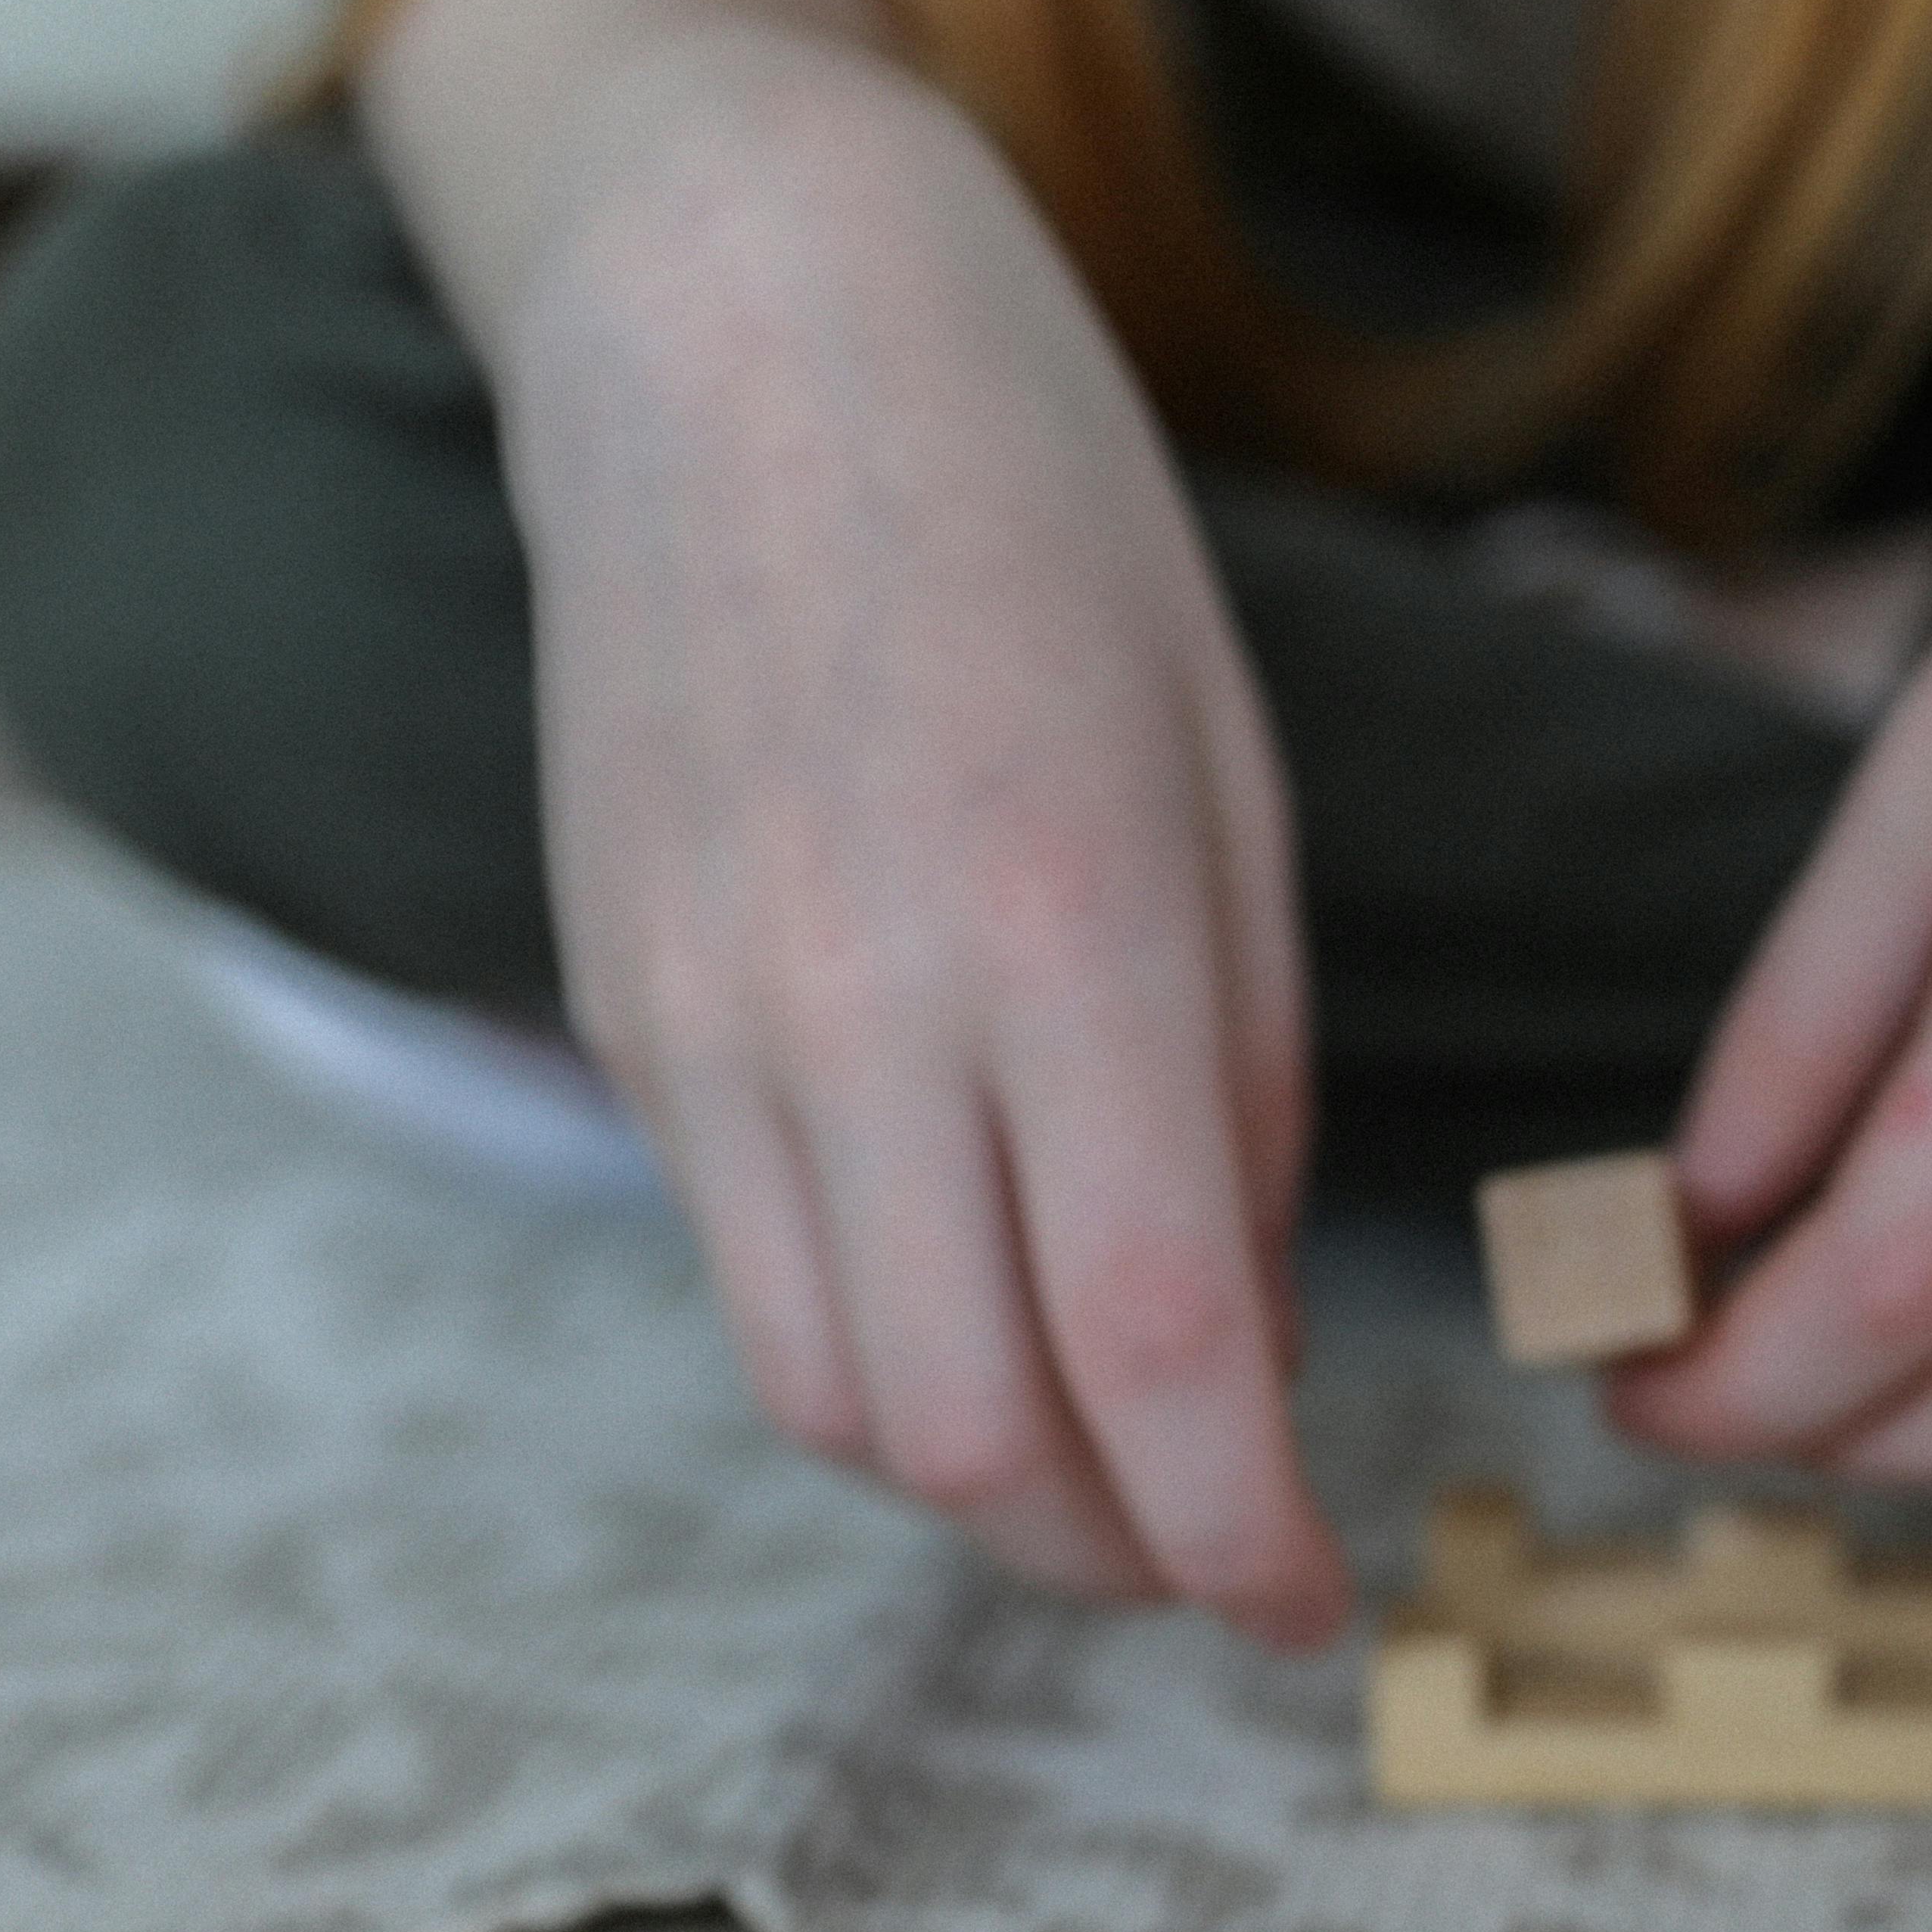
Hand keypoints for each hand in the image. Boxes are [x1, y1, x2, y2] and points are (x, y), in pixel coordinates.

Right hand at [492, 34, 1344, 1640]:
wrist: (741, 326)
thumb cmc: (1044, 526)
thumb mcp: (1233, 792)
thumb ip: (1241, 1096)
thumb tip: (1245, 1353)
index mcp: (1065, 937)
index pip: (1157, 1351)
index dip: (1242, 1541)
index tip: (1313, 1606)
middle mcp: (861, 1011)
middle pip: (971, 1439)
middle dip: (1115, 1555)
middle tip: (1214, 1550)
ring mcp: (709, 1024)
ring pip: (834, 1405)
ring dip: (984, 1486)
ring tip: (1101, 1456)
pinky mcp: (618, 1014)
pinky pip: (749, 1280)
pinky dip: (880, 1361)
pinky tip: (974, 1305)